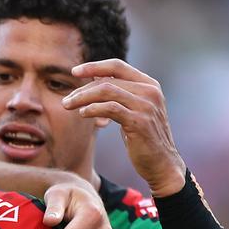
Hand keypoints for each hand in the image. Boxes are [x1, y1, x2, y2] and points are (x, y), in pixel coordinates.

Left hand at [66, 59, 186, 197]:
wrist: (161, 163)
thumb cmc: (142, 136)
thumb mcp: (132, 110)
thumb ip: (119, 94)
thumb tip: (94, 78)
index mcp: (149, 85)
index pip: (118, 66)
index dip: (94, 66)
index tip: (74, 71)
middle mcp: (150, 92)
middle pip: (108, 81)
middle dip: (83, 89)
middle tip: (66, 100)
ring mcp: (146, 106)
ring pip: (106, 91)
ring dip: (82, 98)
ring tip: (67, 105)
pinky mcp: (139, 121)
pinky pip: (110, 108)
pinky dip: (93, 109)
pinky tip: (83, 114)